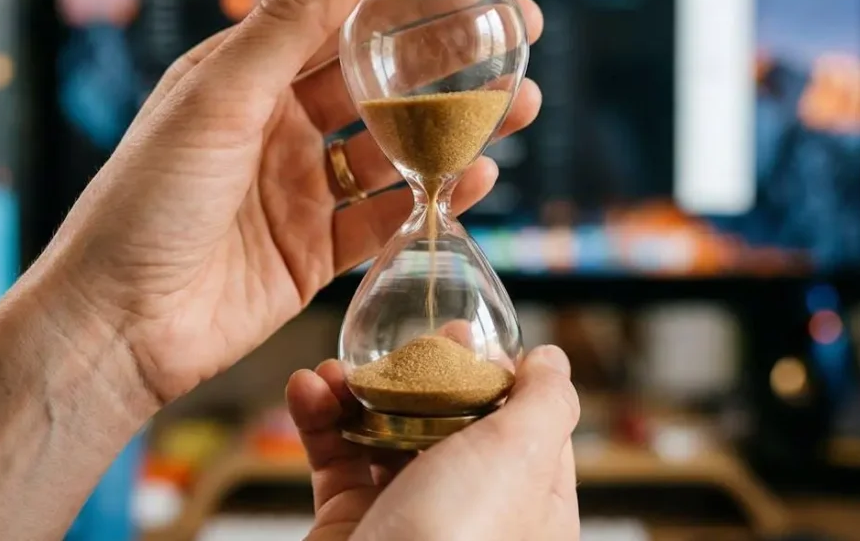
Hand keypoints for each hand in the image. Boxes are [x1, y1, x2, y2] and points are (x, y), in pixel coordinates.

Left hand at [33, 0, 544, 402]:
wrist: (116, 324)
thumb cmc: (145, 199)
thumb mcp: (223, 93)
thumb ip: (298, 14)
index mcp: (247, 76)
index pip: (343, 21)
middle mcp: (277, 127)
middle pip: (381, 84)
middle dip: (452, 62)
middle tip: (520, 38)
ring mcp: (298, 191)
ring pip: (394, 150)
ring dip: (455, 129)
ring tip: (521, 106)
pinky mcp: (312, 253)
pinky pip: (386, 218)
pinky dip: (434, 198)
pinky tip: (479, 177)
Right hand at [286, 347, 580, 540]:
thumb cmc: (456, 538)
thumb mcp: (522, 455)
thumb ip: (548, 400)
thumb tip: (553, 361)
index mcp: (534, 506)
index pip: (531, 428)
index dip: (504, 377)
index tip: (477, 340)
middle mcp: (476, 514)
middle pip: (455, 422)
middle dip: (428, 374)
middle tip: (415, 338)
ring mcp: (412, 518)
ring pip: (389, 435)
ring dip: (360, 390)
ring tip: (338, 367)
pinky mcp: (354, 524)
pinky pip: (337, 459)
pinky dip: (320, 418)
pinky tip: (306, 387)